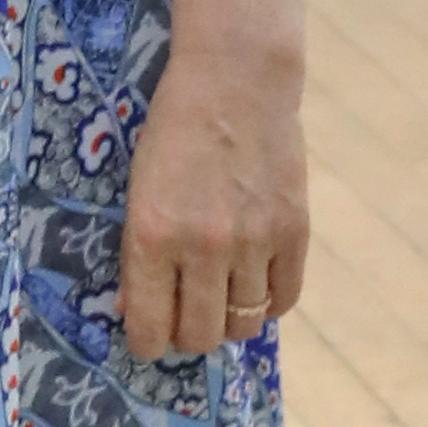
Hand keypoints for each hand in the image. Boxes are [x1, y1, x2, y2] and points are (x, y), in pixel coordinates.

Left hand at [117, 34, 310, 358]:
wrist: (235, 82)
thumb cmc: (172, 132)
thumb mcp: (137, 188)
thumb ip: (137, 252)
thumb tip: (134, 312)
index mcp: (151, 235)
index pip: (150, 327)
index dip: (148, 344)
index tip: (149, 341)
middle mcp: (202, 247)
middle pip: (200, 335)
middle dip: (187, 337)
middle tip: (184, 319)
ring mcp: (253, 241)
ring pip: (243, 324)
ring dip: (228, 321)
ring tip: (219, 301)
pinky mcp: (293, 231)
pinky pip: (283, 299)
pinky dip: (267, 304)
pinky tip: (253, 288)